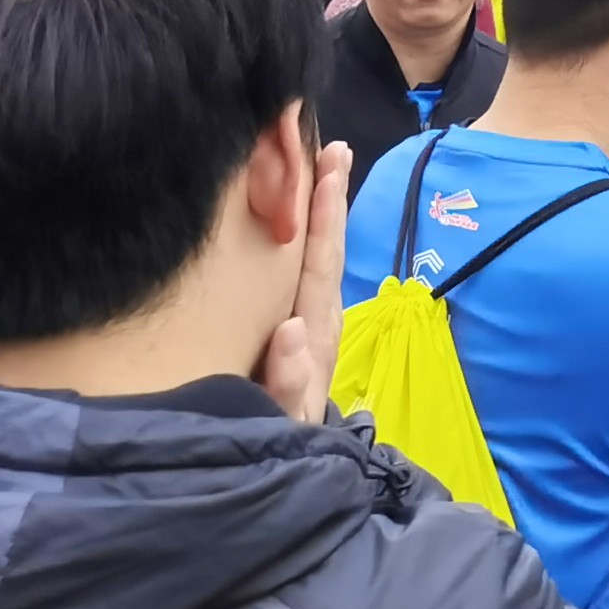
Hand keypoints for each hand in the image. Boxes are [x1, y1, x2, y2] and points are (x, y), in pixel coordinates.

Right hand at [256, 137, 355, 424]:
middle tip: (333, 147)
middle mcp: (316, 319)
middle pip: (325, 252)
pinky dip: (305, 236)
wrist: (278, 462)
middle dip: (330, 200)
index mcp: (313, 335)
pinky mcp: (295, 325)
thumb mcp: (282, 420)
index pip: (320, 268)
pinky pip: (303, 271)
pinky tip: (294, 208)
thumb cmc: (275, 437)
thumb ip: (289, 383)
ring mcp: (309, 320)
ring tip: (323, 161)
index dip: (324, 220)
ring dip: (321, 211)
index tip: (329, 173)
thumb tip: (291, 331)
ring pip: (316, 257)